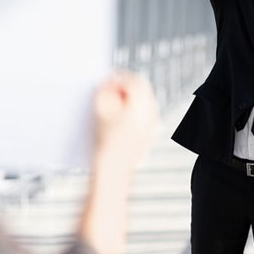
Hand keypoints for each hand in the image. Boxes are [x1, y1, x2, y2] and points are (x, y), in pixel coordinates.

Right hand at [79, 74, 158, 253]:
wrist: (111, 175)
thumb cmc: (105, 142)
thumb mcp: (101, 111)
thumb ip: (104, 91)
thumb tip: (109, 84)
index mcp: (143, 105)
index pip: (134, 80)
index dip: (116, 78)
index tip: (104, 82)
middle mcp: (152, 115)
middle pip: (139, 93)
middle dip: (121, 91)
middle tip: (104, 93)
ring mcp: (151, 129)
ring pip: (139, 107)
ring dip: (124, 104)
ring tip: (105, 109)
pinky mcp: (145, 141)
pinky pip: (138, 121)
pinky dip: (126, 118)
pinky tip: (111, 125)